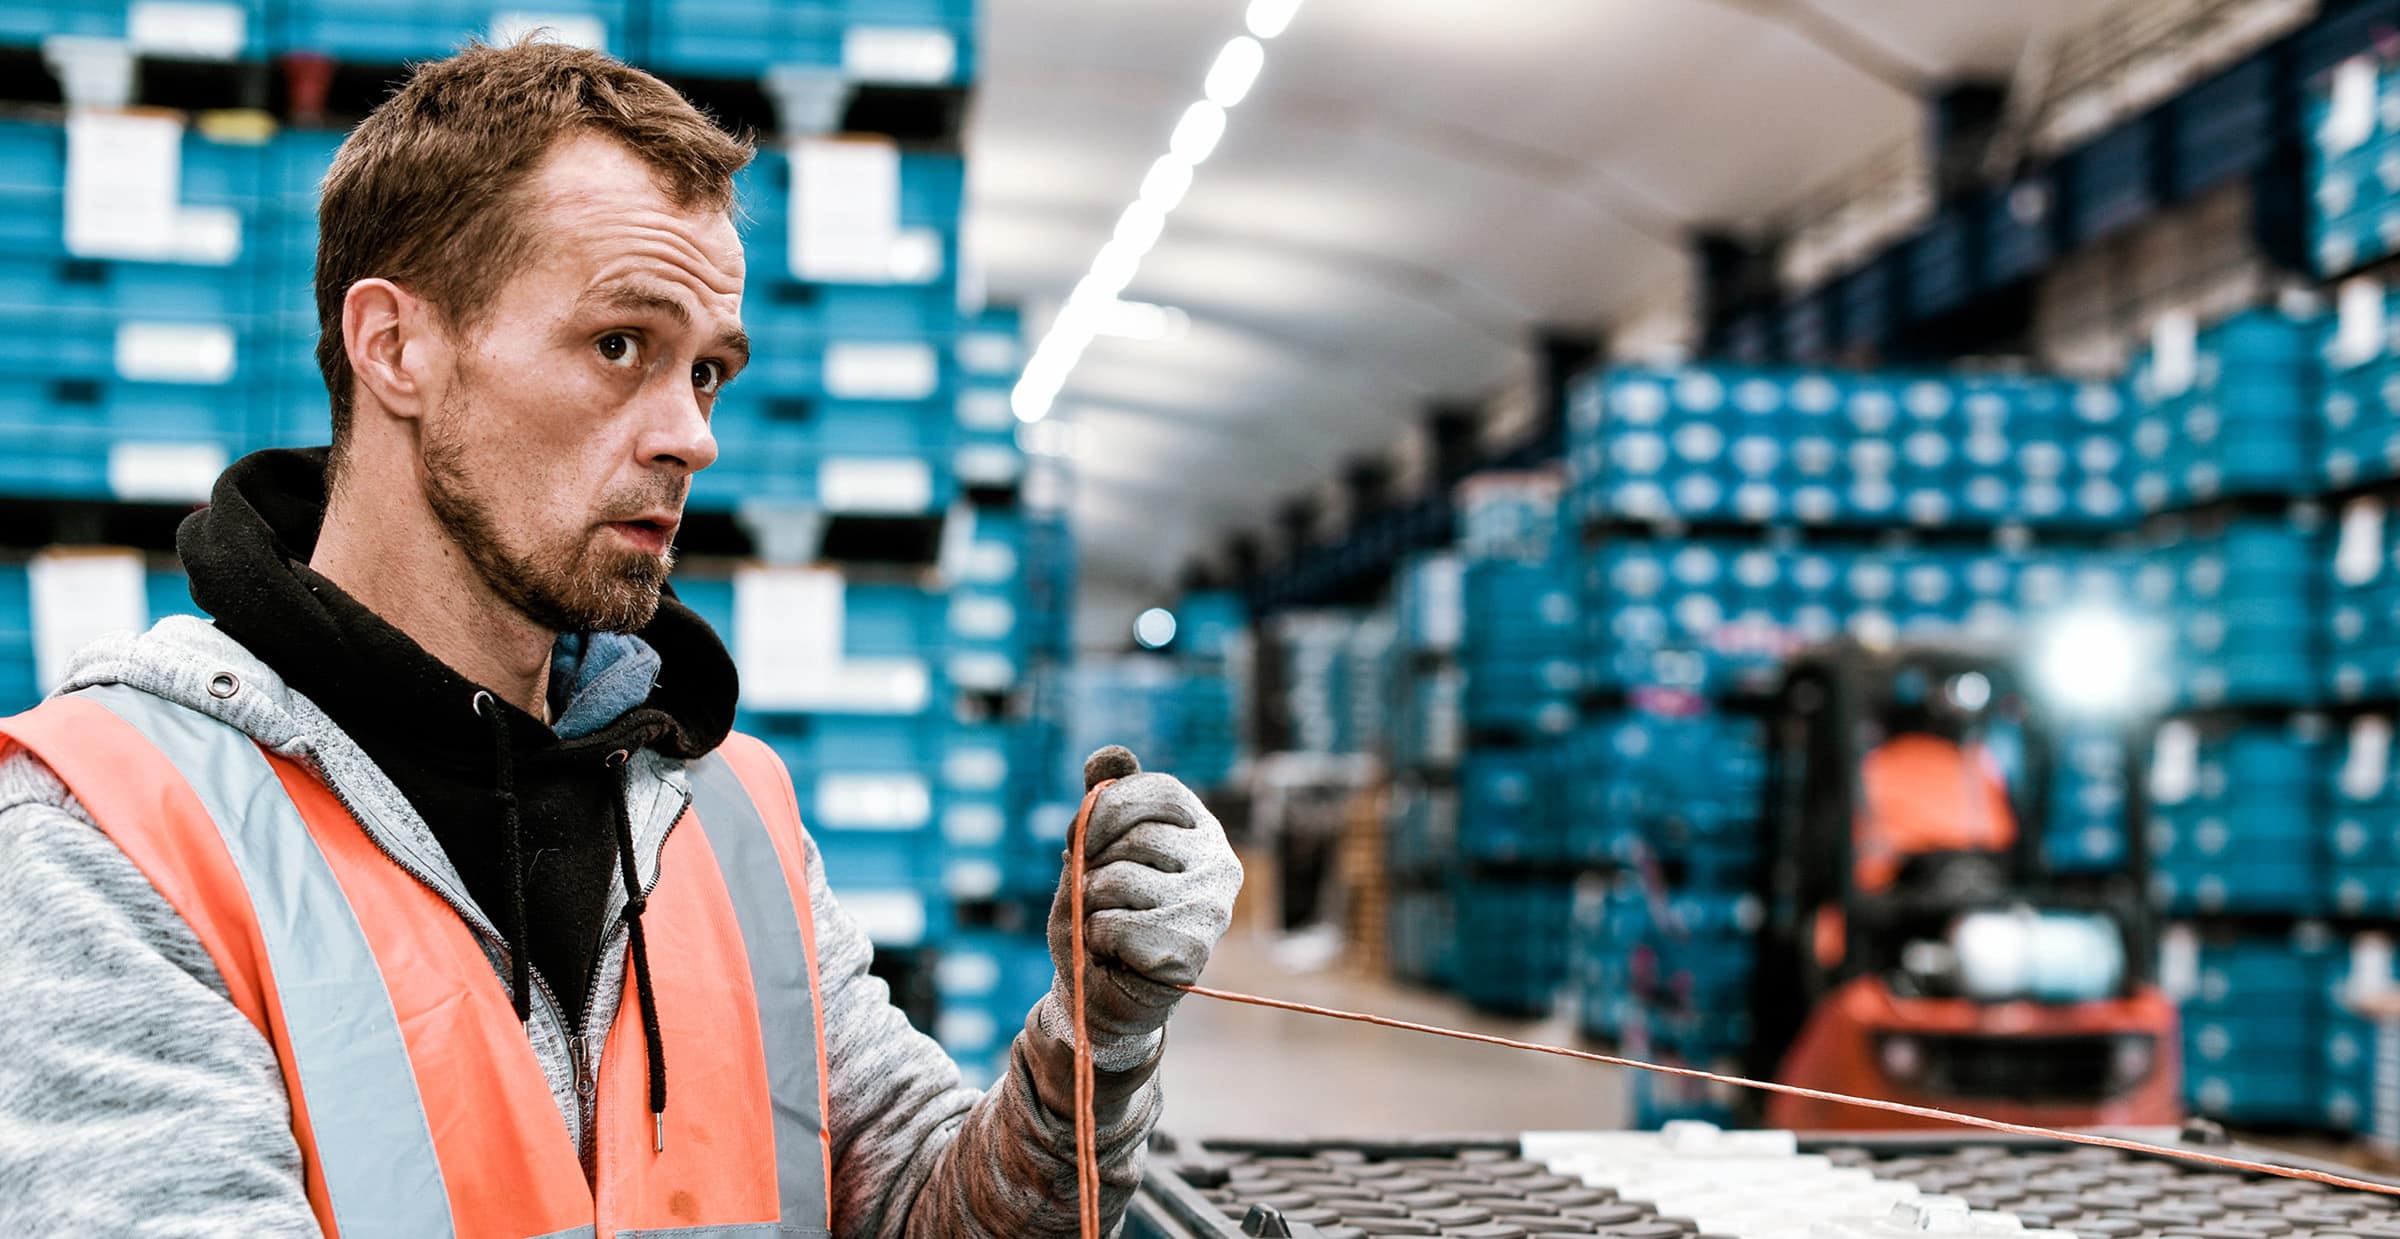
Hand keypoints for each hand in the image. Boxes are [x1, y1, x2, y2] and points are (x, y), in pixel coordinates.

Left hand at [1041, 753, 1241, 1065]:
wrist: (1103, 993)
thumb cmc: (1102, 913)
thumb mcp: (1096, 850)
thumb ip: (1104, 802)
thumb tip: (1110, 755)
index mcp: (1201, 829)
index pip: (1158, 790)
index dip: (1108, 809)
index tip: (1083, 839)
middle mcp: (1219, 863)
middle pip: (1134, 838)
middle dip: (1093, 866)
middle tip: (1096, 895)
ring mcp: (1211, 909)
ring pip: (1118, 881)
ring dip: (1089, 904)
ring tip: (1104, 922)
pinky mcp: (1191, 951)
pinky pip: (1114, 925)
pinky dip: (1095, 938)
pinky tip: (1113, 952)